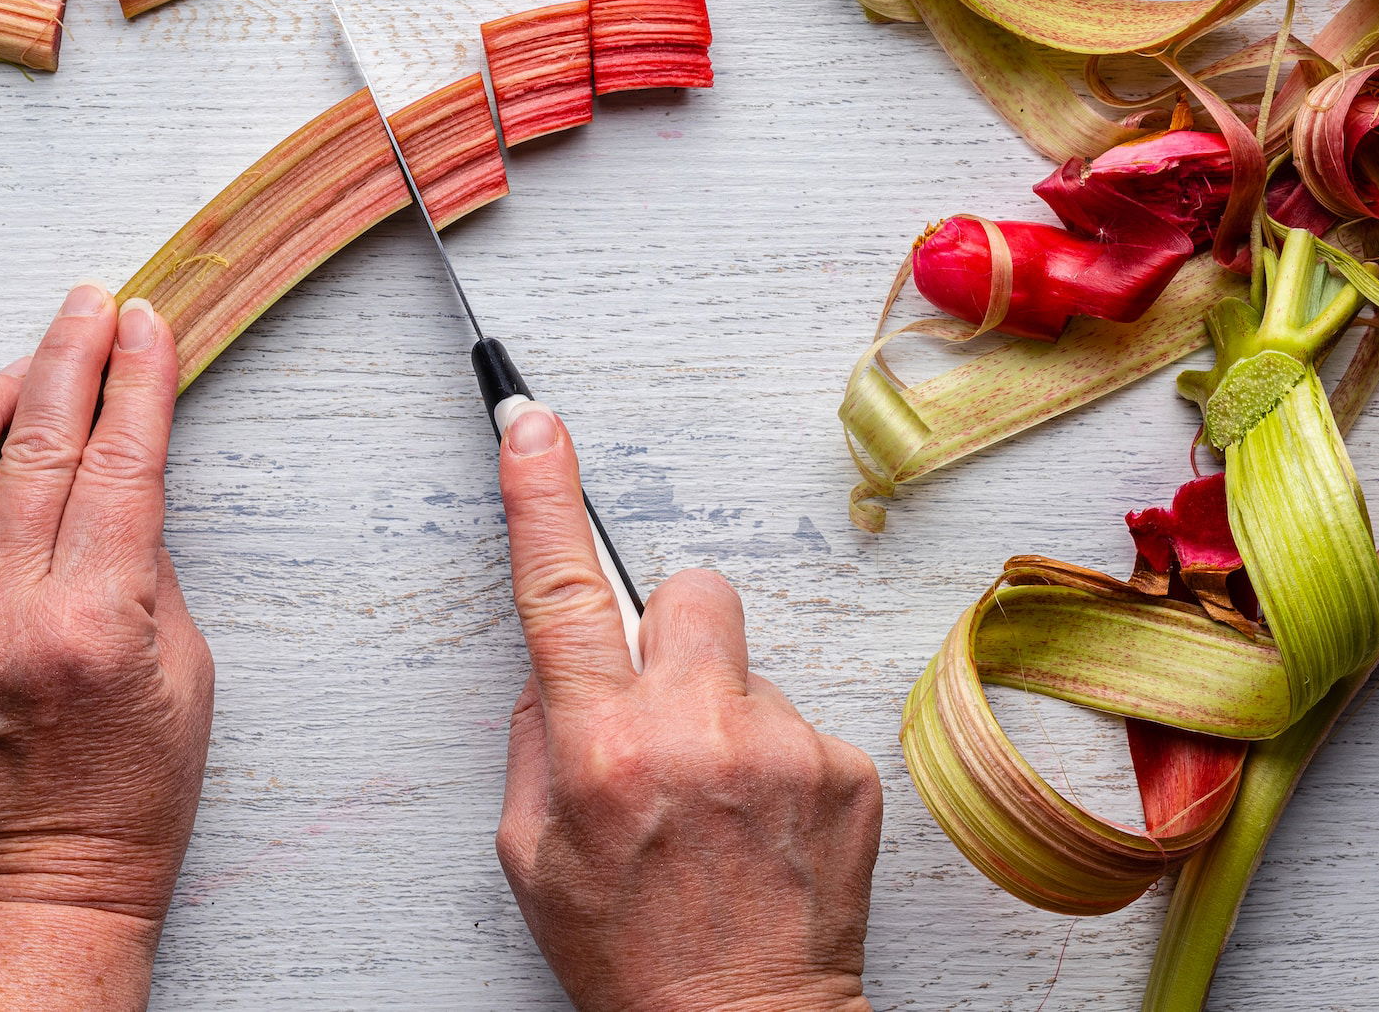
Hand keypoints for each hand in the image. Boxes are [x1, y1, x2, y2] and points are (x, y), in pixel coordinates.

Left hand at [0, 282, 212, 1011]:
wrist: (42, 887)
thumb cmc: (130, 793)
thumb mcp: (183, 671)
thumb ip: (144, 561)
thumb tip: (117, 467)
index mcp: (93, 623)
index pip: (118, 461)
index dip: (137, 378)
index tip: (145, 322)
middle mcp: (1, 613)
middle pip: (31, 442)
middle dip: (68, 353)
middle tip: (90, 306)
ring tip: (11, 377)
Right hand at [493, 405, 880, 1011]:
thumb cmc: (630, 954)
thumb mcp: (532, 855)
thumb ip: (540, 739)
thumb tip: (562, 667)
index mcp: (603, 750)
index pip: (563, 594)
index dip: (541, 496)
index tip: (533, 424)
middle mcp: (697, 734)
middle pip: (690, 594)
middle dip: (671, 631)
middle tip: (661, 710)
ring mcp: (782, 748)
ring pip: (743, 665)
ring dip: (725, 711)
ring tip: (718, 806)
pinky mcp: (846, 770)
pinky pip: (795, 719)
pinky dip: (776, 762)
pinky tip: (762, 829)